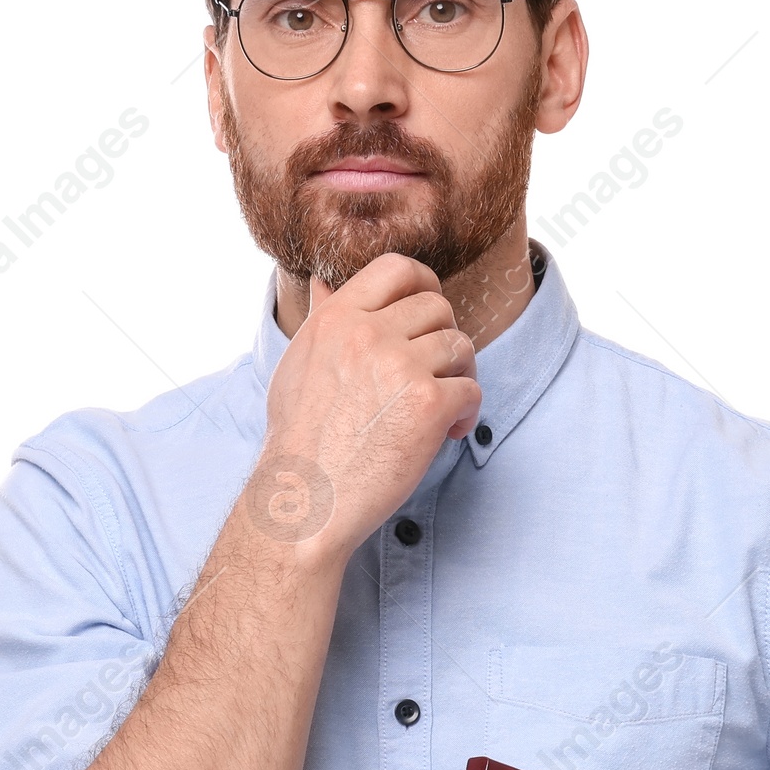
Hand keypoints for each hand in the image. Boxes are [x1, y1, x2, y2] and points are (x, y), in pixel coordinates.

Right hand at [252, 254, 480, 560]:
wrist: (306, 501)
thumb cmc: (300, 441)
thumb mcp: (298, 366)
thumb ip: (322, 321)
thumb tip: (324, 282)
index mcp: (337, 318)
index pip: (397, 268)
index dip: (424, 285)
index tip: (429, 316)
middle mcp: (369, 334)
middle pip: (438, 307)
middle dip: (445, 339)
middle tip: (437, 375)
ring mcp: (400, 367)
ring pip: (461, 346)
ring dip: (460, 376)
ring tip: (442, 409)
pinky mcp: (428, 404)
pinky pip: (472, 389)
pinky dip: (467, 413)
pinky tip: (447, 434)